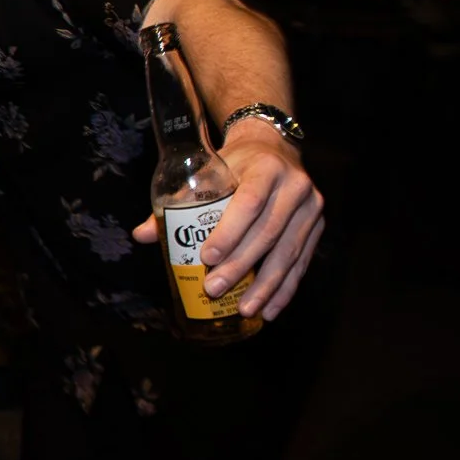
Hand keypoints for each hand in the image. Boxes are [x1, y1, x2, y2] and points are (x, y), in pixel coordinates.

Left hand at [131, 124, 322, 319]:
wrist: (275, 150)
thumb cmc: (234, 164)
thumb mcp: (208, 172)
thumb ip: (177, 202)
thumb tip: (141, 235)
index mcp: (266, 168)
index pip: (248, 203)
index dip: (229, 232)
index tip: (207, 257)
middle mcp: (294, 186)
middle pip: (267, 232)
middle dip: (240, 265)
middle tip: (214, 289)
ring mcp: (311, 208)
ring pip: (288, 252)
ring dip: (266, 285)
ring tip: (245, 309)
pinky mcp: (318, 226)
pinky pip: (302, 262)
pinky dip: (285, 288)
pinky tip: (270, 309)